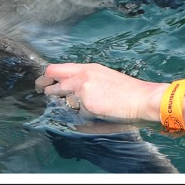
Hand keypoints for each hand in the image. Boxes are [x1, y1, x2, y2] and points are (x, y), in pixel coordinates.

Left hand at [36, 63, 163, 123]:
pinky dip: (84, 116)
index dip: (46, 77)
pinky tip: (98, 113)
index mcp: (87, 68)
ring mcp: (84, 91)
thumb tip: (71, 89)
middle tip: (49, 96)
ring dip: (68, 106)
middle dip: (50, 92)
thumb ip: (86, 79)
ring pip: (65, 101)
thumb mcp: (104, 77)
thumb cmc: (126, 90)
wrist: (140, 98)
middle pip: (55, 85)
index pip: (57, 69)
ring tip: (81, 106)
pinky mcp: (88, 105)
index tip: (43, 83)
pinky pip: (79, 113)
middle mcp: (82, 77)